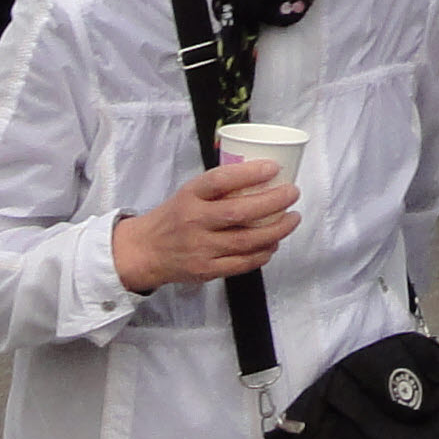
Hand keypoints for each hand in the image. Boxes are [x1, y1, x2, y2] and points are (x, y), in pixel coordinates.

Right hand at [112, 159, 296, 293]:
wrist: (145, 251)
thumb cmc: (175, 216)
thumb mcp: (189, 193)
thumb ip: (219, 187)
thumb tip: (264, 173)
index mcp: (189, 196)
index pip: (219, 180)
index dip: (249, 173)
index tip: (274, 167)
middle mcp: (194, 221)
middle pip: (239, 212)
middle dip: (273, 202)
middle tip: (293, 193)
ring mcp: (200, 248)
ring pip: (246, 240)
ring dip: (276, 230)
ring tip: (292, 218)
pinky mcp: (206, 270)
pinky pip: (242, 263)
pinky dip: (263, 254)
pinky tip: (274, 244)